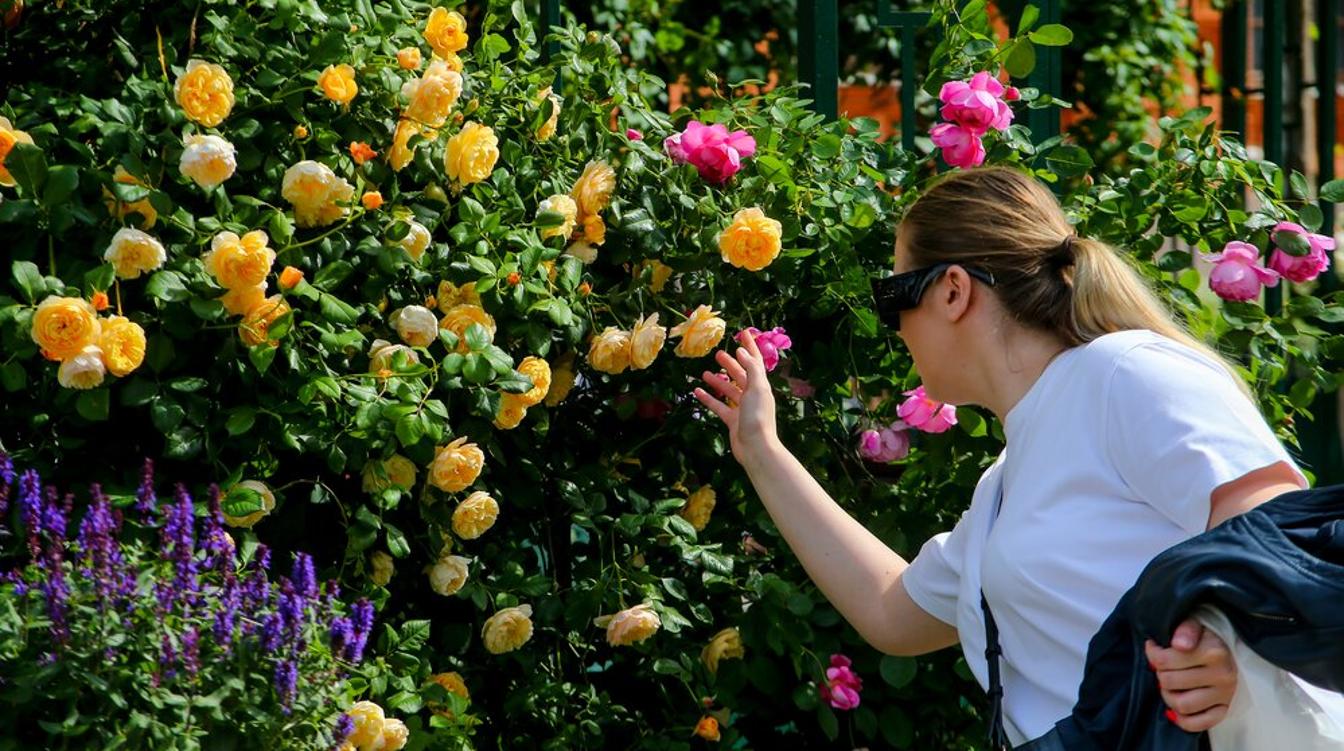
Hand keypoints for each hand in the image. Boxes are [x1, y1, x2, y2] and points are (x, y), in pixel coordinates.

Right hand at [692, 330, 778, 465]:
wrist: (756, 448)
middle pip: (741, 375)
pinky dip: (709, 398)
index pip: (755, 361)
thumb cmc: (757, 417)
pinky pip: (719, 405)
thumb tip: (742, 351)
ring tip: (705, 372)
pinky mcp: (732, 420)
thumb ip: (750, 368)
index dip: (750, 346)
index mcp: (760, 385)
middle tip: (718, 354)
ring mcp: (742, 408)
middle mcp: (752, 395)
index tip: (743, 332)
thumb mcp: (757, 388)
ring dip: (718, 380)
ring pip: (728, 390)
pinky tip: (698, 391)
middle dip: (731, 364)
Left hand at [1145, 619, 1236, 731]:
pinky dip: (1183, 719)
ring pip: (1182, 705)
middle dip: (1160, 674)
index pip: (1164, 660)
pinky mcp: (1225, 709)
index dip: (1152, 653)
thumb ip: (1185, 629)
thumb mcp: (1195, 623)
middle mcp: (1223, 675)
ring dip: (1168, 696)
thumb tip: (1179, 644)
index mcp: (1214, 652)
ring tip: (1170, 685)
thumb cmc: (1205, 635)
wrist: (1230, 647)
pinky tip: (1175, 709)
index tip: (1154, 648)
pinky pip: (1198, 724)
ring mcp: (1225, 694)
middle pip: (1169, 682)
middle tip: (1163, 667)